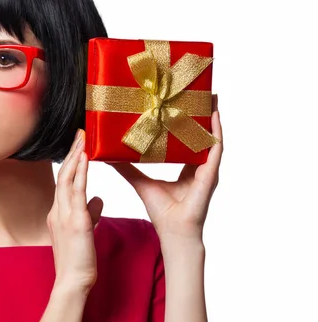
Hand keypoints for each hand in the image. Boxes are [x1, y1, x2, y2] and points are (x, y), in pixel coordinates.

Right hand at [47, 129, 103, 292]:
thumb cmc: (78, 260)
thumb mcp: (84, 232)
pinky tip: (85, 158)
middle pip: (64, 175)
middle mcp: (57, 210)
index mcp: (58, 213)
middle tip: (80, 133)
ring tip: (83, 138)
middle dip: (72, 152)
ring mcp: (64, 215)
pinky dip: (81, 172)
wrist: (72, 281)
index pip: (64, 182)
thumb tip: (99, 199)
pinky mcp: (75, 221)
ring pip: (68, 179)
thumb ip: (90, 213)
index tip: (78, 146)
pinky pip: (77, 192)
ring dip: (75, 156)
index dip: (71, 162)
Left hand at [107, 95, 222, 239]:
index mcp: (184, 165)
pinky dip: (215, 130)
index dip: (182, 119)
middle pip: (199, 132)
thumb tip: (106, 154)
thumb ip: (125, 166)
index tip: (176, 101)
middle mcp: (198, 164)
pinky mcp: (211, 172)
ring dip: (210, 115)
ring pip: (210, 136)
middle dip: (198, 112)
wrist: (174, 231)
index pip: (184, 137)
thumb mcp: (139, 181)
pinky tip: (214, 114)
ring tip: (208, 95)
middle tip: (195, 90)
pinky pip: (215, 147)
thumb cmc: (161, 211)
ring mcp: (207, 167)